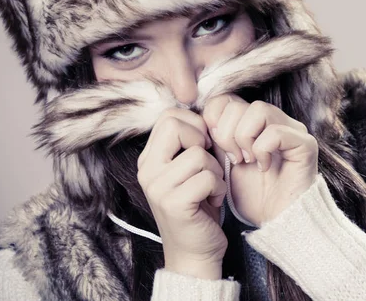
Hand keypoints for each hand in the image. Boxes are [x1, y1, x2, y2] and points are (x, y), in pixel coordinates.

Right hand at [137, 107, 226, 278]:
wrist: (195, 252)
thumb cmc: (198, 206)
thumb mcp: (188, 169)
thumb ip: (189, 142)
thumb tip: (206, 113)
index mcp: (149, 159)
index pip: (169, 117)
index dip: (194, 125)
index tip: (204, 146)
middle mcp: (147, 171)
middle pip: (177, 126)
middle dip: (202, 142)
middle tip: (208, 164)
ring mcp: (158, 187)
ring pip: (198, 155)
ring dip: (215, 171)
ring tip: (210, 187)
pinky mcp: (174, 203)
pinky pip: (208, 177)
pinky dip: (219, 188)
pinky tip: (212, 200)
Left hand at [202, 95, 318, 225]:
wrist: (274, 222)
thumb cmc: (251, 195)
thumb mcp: (223, 161)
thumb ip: (216, 136)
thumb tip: (200, 116)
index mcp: (254, 121)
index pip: (226, 99)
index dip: (213, 119)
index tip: (213, 146)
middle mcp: (276, 120)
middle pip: (239, 104)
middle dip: (226, 133)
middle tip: (233, 159)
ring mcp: (293, 130)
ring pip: (258, 110)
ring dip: (244, 138)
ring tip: (246, 161)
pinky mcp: (305, 145)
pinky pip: (275, 132)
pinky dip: (262, 151)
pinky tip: (263, 168)